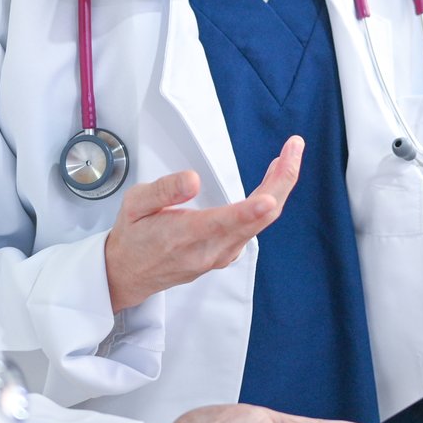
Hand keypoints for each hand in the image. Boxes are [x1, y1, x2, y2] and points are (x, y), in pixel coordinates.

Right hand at [105, 136, 302, 312]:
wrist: (128, 274)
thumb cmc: (132, 236)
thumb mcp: (133, 205)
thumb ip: (163, 190)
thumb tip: (193, 180)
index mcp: (184, 236)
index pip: (223, 223)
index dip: (249, 211)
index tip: (268, 197)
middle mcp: (209, 251)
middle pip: (258, 219)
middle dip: (281, 181)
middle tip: (294, 148)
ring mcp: (221, 256)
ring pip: (261, 224)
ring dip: (279, 188)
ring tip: (288, 156)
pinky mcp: (225, 256)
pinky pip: (254, 229)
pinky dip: (268, 204)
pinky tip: (271, 184)